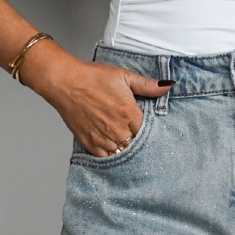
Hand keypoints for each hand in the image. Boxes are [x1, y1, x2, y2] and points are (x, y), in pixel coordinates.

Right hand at [20, 46, 172, 155]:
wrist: (65, 83)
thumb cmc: (93, 78)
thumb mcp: (124, 76)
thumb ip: (148, 85)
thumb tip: (169, 86)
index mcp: (129, 114)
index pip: (149, 133)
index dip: (149, 132)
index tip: (148, 129)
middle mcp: (118, 131)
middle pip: (137, 145)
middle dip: (138, 141)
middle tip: (135, 135)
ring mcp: (105, 140)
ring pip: (123, 154)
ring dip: (125, 149)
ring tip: (123, 140)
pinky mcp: (92, 145)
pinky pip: (108, 158)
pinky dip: (112, 154)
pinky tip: (112, 146)